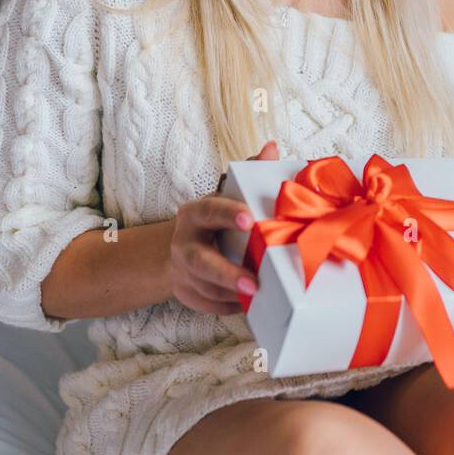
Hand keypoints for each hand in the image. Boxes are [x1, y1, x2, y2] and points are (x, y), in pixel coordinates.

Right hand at [170, 141, 279, 314]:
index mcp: (194, 214)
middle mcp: (184, 244)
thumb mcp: (226, 194)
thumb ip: (248, 172)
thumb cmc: (214, 219)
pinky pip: (210, 306)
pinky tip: (251, 303)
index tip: (250, 219)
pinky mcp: (187, 295)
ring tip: (260, 294)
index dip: (227, 213)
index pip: (209, 211)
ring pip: (206, 288)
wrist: (182, 249)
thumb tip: (271, 148)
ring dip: (234, 294)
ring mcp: (182, 272)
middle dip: (225, 272)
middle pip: (200, 261)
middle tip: (253, 282)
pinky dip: (231, 306)